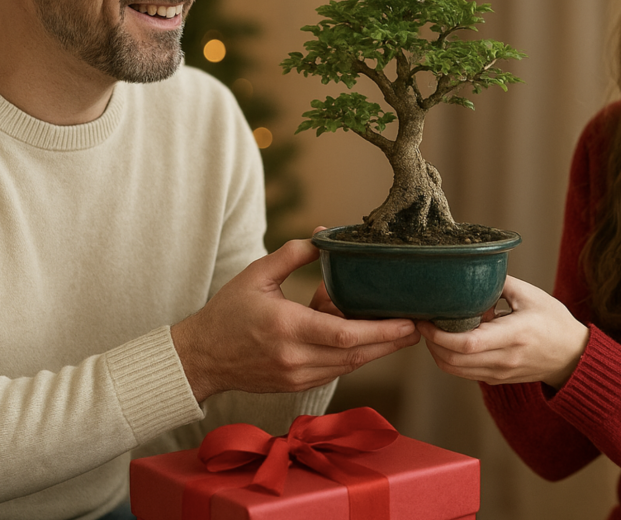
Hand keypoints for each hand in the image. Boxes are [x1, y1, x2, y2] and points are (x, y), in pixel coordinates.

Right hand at [171, 236, 419, 400]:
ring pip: (349, 365)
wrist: (200, 358)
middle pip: (356, 354)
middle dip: (391, 341)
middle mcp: (295, 358)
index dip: (381, 331)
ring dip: (377, 349)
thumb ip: (293, 254)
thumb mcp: (256, 275)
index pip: (344, 335)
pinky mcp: (297, 385)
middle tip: (420, 325)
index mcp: (286, 328)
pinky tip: (365, 337)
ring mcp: (297, 376)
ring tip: (402, 329)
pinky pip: (336, 370)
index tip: (408, 321)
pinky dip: (354, 354)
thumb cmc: (227, 313)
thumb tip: (325, 236)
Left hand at [417, 276, 588, 387]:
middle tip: (423, 321)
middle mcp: (505, 358)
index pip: (466, 343)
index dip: (439, 334)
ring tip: (434, 330)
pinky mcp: (497, 380)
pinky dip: (451, 358)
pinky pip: (464, 373)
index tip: (426, 317)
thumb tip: (471, 269)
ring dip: (437, 352)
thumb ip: (499, 282)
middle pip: (453, 360)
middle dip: (431, 342)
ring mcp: (500, 372)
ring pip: (455, 369)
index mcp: (514, 335)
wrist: (573, 356)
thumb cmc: (554, 321)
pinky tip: (451, 340)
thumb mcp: (530, 295)